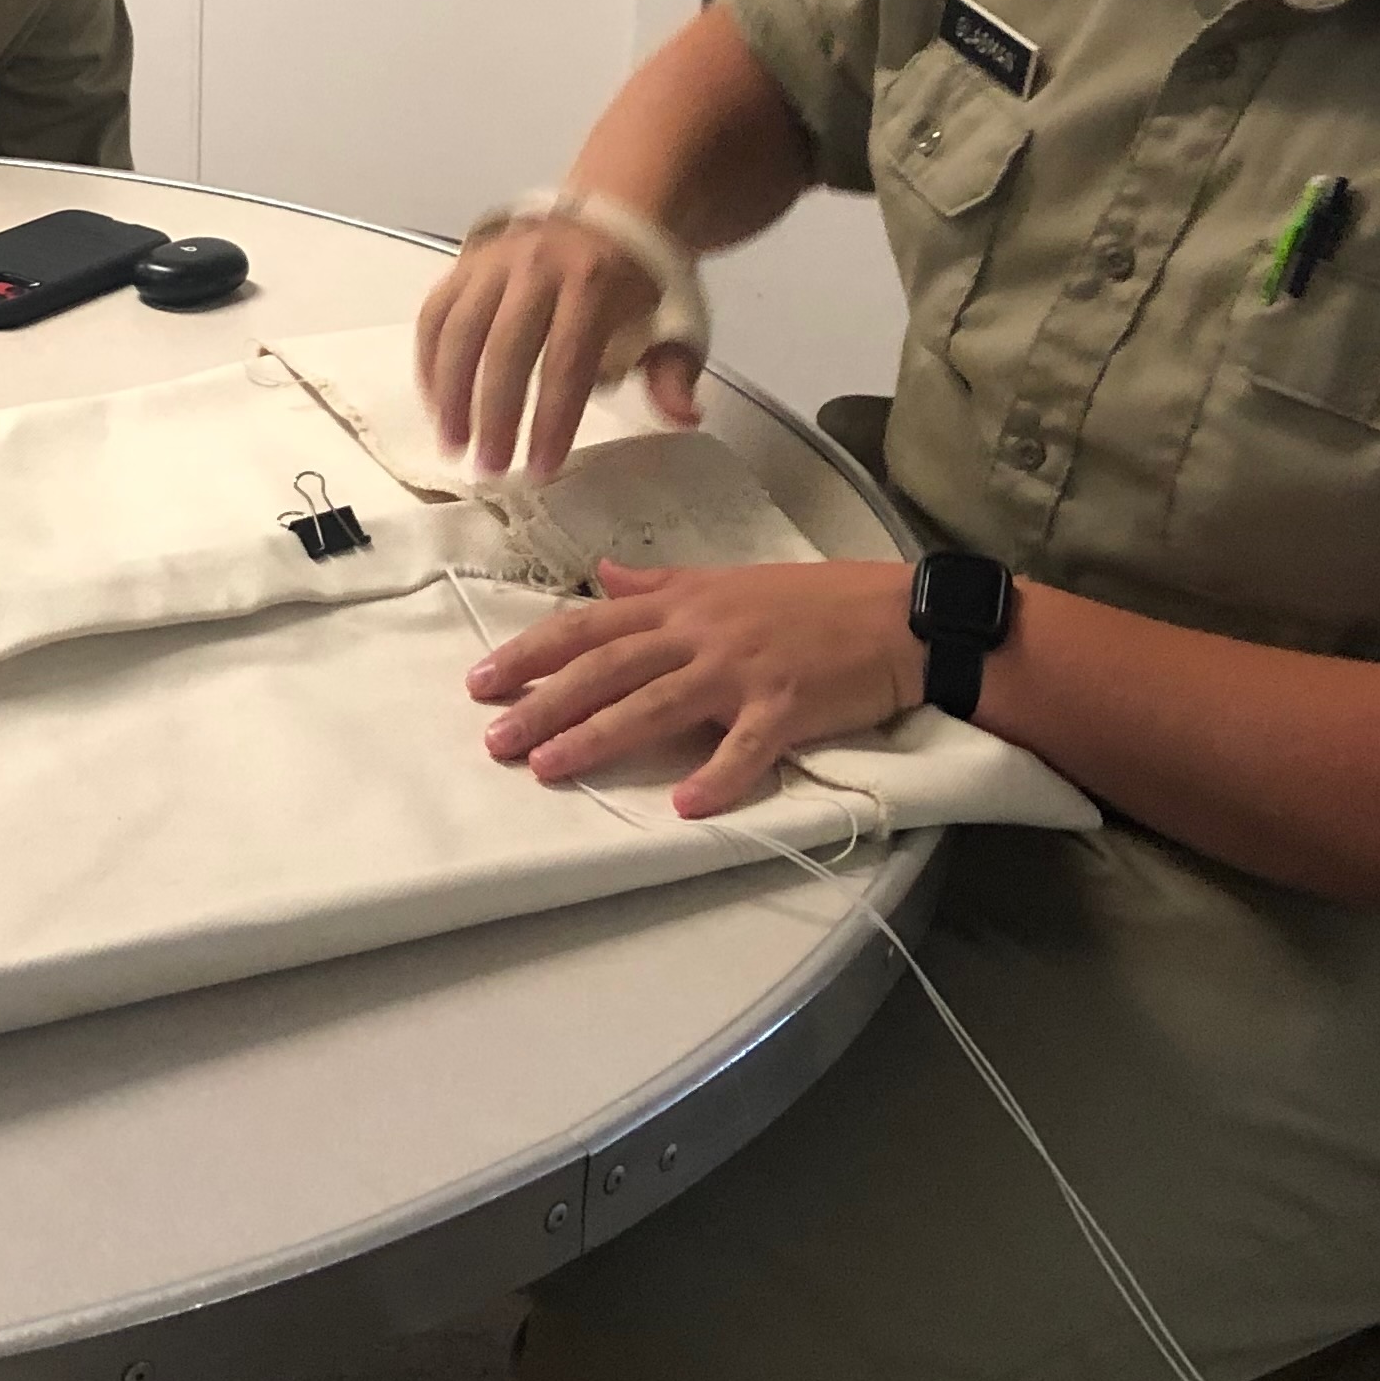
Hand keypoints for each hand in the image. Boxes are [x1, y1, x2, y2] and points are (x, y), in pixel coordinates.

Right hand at [415, 217, 704, 482]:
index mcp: (593, 281)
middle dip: (493, 413)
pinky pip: (434, 313)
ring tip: (453, 445)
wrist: (609, 217)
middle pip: (505, 347)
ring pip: (458, 329)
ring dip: (450, 393)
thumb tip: (684, 417)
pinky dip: (429, 361)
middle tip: (489, 468)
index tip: (541, 467)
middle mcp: (537, 266)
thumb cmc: (639, 288)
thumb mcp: (674, 324)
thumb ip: (672, 373)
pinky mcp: (465, 263)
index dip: (551, 417)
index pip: (566, 359)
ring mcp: (494, 261)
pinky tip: (437, 405)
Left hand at [471, 558, 922, 818]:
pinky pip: (746, 747)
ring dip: (598, 736)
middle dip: (544, 702)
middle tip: (494, 738)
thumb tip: (603, 575)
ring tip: (548, 767)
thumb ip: (660, 586)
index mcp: (682, 604)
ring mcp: (742, 670)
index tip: (481, 680)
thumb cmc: (813, 600)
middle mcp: (701, 634)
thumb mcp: (727, 581)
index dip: (532, 653)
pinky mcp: (788, 707)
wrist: (897, 615)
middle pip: (607, 667)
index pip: (589, 626)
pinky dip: (716, 776)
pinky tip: (684, 806)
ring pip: (656, 704)